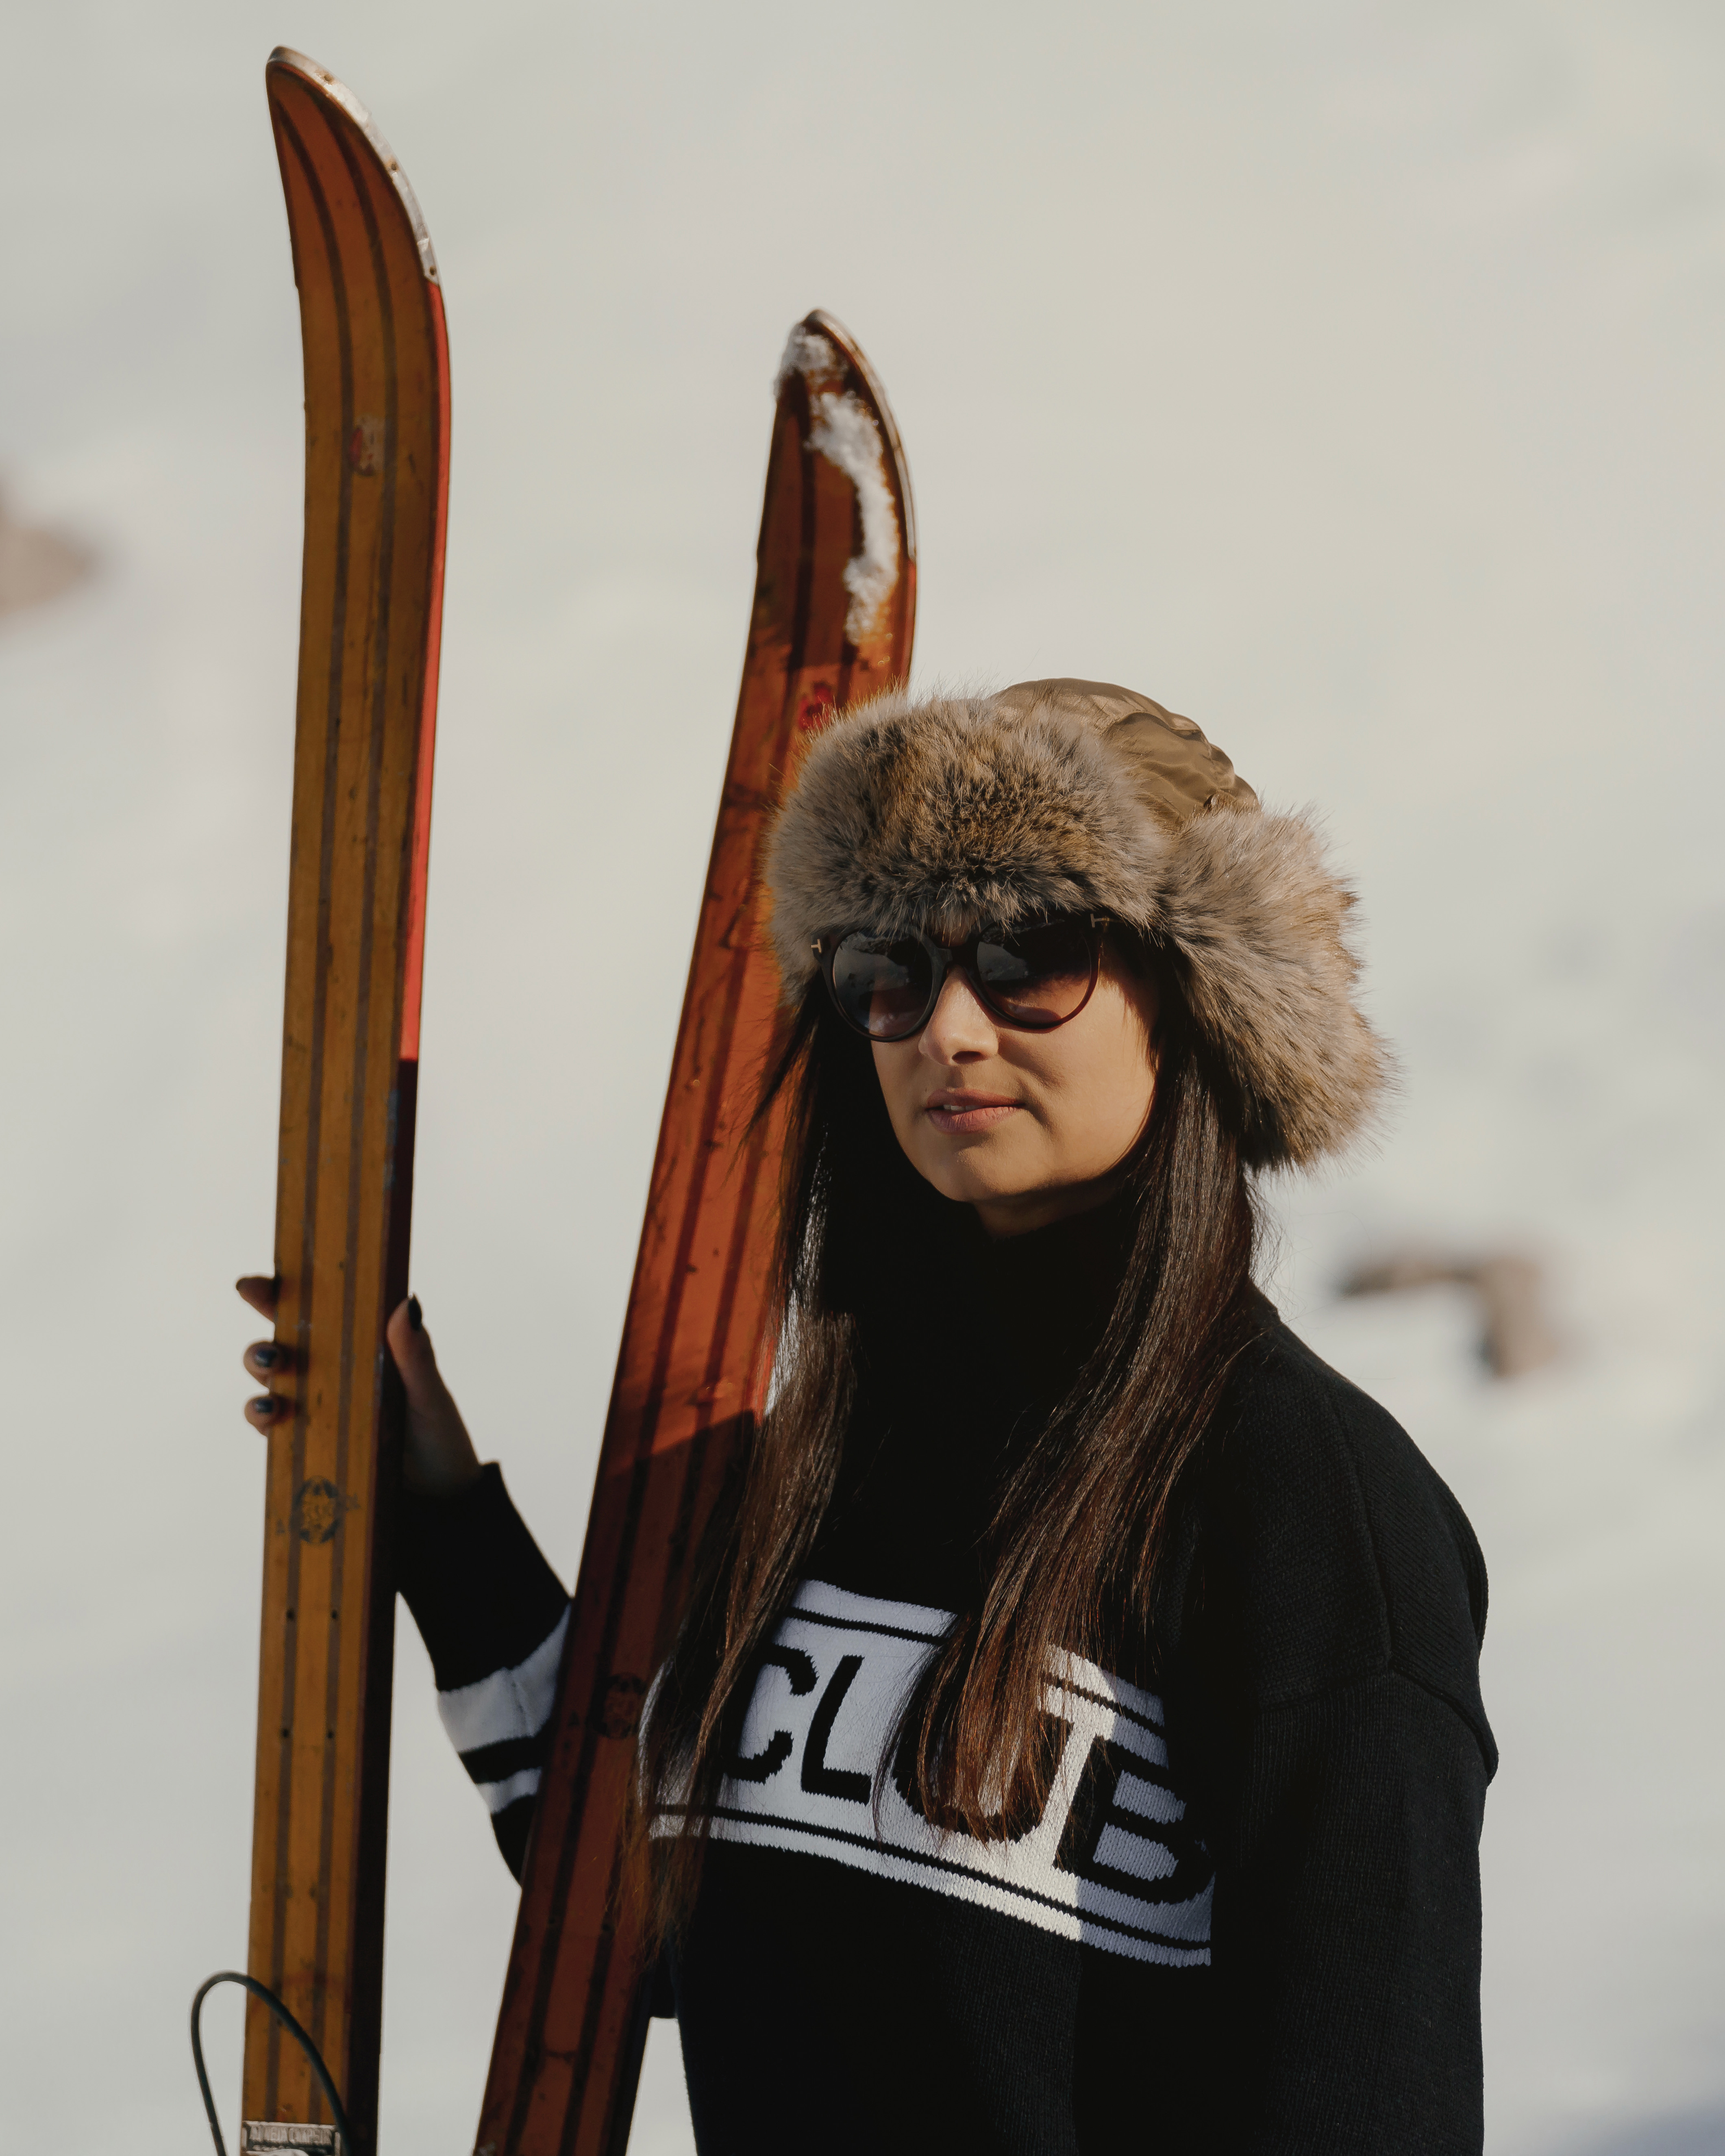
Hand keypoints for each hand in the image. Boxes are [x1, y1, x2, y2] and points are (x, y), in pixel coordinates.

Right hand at [236, 1277, 482, 1496]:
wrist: (440, 1500)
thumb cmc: (439, 1436)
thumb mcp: (429, 1394)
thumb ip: (415, 1355)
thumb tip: (406, 1302)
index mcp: (361, 1346)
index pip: (317, 1311)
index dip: (280, 1293)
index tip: (254, 1285)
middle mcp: (332, 1371)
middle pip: (282, 1343)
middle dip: (265, 1340)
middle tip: (274, 1350)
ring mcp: (316, 1406)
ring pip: (270, 1381)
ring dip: (260, 1377)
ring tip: (273, 1387)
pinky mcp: (307, 1443)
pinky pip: (272, 1425)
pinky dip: (262, 1417)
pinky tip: (272, 1415)